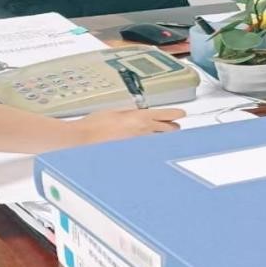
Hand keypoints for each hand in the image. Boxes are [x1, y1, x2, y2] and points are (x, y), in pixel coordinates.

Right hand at [67, 107, 185, 146]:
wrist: (85, 139)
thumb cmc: (95, 126)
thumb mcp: (115, 112)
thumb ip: (131, 114)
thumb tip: (138, 115)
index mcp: (140, 117)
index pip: (166, 114)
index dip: (175, 114)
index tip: (181, 113)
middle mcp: (144, 132)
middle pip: (169, 129)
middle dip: (171, 126)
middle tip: (172, 125)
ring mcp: (141, 144)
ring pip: (162, 140)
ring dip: (164, 137)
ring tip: (162, 136)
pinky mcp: (135, 154)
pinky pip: (150, 149)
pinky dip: (152, 147)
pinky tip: (150, 149)